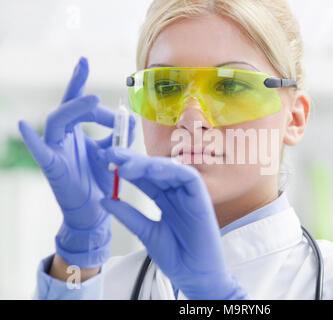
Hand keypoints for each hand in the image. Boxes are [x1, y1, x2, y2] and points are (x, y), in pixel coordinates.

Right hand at [18, 57, 135, 267]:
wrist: (94, 211)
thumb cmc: (100, 182)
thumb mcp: (112, 155)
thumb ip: (117, 138)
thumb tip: (127, 121)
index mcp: (76, 133)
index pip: (77, 104)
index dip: (78, 81)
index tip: (84, 60)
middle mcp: (63, 137)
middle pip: (69, 108)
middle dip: (86, 101)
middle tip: (106, 105)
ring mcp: (55, 150)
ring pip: (57, 121)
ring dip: (75, 109)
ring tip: (92, 100)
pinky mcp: (52, 166)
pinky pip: (39, 150)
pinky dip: (32, 139)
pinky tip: (21, 125)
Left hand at [99, 147, 248, 299]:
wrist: (194, 276)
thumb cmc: (176, 257)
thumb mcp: (145, 232)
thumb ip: (128, 215)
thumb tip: (105, 200)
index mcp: (165, 201)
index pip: (145, 178)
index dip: (126, 168)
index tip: (106, 161)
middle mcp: (177, 195)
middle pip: (155, 170)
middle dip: (134, 160)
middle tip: (112, 155)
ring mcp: (189, 196)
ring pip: (170, 170)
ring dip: (149, 164)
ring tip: (126, 166)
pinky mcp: (201, 199)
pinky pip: (189, 178)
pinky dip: (172, 171)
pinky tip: (153, 171)